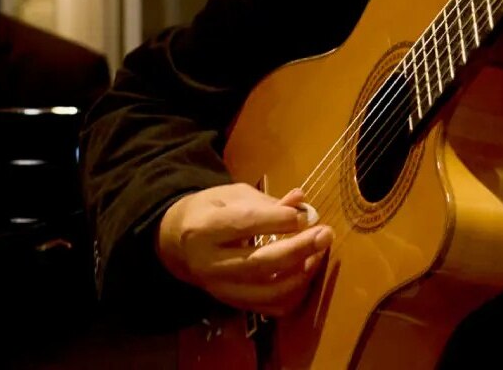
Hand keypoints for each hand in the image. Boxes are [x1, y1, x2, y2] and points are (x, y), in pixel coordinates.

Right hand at [156, 183, 331, 316]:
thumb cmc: (210, 210)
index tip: (305, 215)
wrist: (177, 243)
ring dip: (301, 274)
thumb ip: (267, 201)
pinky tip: (306, 271)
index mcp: (204, 228)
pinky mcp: (231, 303)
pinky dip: (293, 293)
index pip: (244, 224)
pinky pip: (268, 307)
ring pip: (266, 291)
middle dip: (298, 249)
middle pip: (258, 263)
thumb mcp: (232, 194)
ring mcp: (219, 288)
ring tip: (319, 252)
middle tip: (325, 234)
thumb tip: (302, 202)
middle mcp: (208, 264)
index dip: (279, 220)